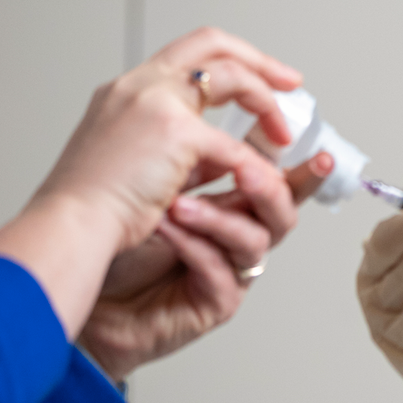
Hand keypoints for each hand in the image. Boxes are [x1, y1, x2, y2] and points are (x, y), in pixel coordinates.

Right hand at [0, 26, 302, 337]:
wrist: (67, 228)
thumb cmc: (90, 210)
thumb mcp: (135, 164)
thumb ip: (178, 153)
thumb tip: (222, 157)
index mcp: (126, 91)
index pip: (185, 53)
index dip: (229, 59)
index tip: (260, 76)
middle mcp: (139, 86)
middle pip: (213, 44)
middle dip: (259, 60)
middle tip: (291, 82)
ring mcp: (156, 102)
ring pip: (234, 79)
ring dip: (266, 106)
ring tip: (283, 134)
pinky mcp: (176, 133)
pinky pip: (233, 146)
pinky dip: (253, 164)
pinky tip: (264, 180)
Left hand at [78, 154, 332, 380]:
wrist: (81, 281)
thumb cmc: (114, 236)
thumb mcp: (161, 176)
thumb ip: (202, 151)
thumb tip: (225, 101)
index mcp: (232, 203)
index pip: (278, 178)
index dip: (306, 169)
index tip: (322, 153)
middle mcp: (235, 234)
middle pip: (283, 211)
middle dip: (273, 188)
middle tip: (248, 170)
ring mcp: (227, 269)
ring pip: (254, 240)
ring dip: (218, 217)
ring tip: (178, 205)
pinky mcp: (212, 301)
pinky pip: (218, 271)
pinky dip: (192, 246)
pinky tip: (164, 228)